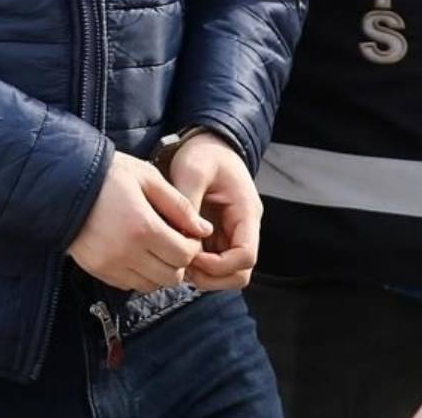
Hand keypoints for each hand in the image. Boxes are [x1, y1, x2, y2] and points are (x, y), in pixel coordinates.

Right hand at [68, 152, 213, 293]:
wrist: (62, 184)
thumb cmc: (108, 175)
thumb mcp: (147, 178)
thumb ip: (179, 205)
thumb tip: (204, 230)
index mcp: (143, 227)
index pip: (184, 255)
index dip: (193, 247)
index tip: (187, 234)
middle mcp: (127, 251)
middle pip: (171, 276)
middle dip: (179, 261)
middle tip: (174, 242)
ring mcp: (110, 264)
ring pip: (151, 285)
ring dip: (160, 270)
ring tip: (155, 248)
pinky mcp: (98, 270)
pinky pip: (129, 285)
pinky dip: (140, 275)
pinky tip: (137, 253)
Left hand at [166, 132, 263, 289]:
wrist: (207, 145)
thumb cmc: (203, 154)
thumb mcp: (193, 170)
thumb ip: (188, 201)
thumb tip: (182, 235)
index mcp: (246, 213)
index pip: (245, 256)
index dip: (219, 265)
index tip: (191, 255)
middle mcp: (243, 228)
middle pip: (239, 273)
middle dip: (212, 277)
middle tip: (183, 266)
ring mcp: (231, 234)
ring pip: (227, 273)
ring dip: (204, 275)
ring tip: (177, 260)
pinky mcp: (218, 236)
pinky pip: (213, 263)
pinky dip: (197, 266)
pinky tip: (176, 253)